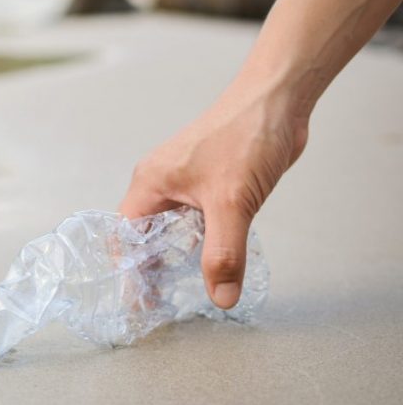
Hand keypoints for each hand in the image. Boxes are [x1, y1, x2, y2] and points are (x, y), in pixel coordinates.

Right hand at [119, 78, 309, 307]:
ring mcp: (186, 182)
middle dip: (150, 268)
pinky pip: (196, 220)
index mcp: (150, 183)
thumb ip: (223, 254)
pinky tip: (215, 260)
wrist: (279, 100)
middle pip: (144, 235)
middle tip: (163, 304)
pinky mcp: (210, 182)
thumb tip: (220, 297)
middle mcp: (161, 183)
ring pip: (172, 229)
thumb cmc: (245, 136)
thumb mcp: (231, 202)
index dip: (130, 270)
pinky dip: (201, 242)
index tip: (141, 303)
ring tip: (184, 289)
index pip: (125, 236)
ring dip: (178, 256)